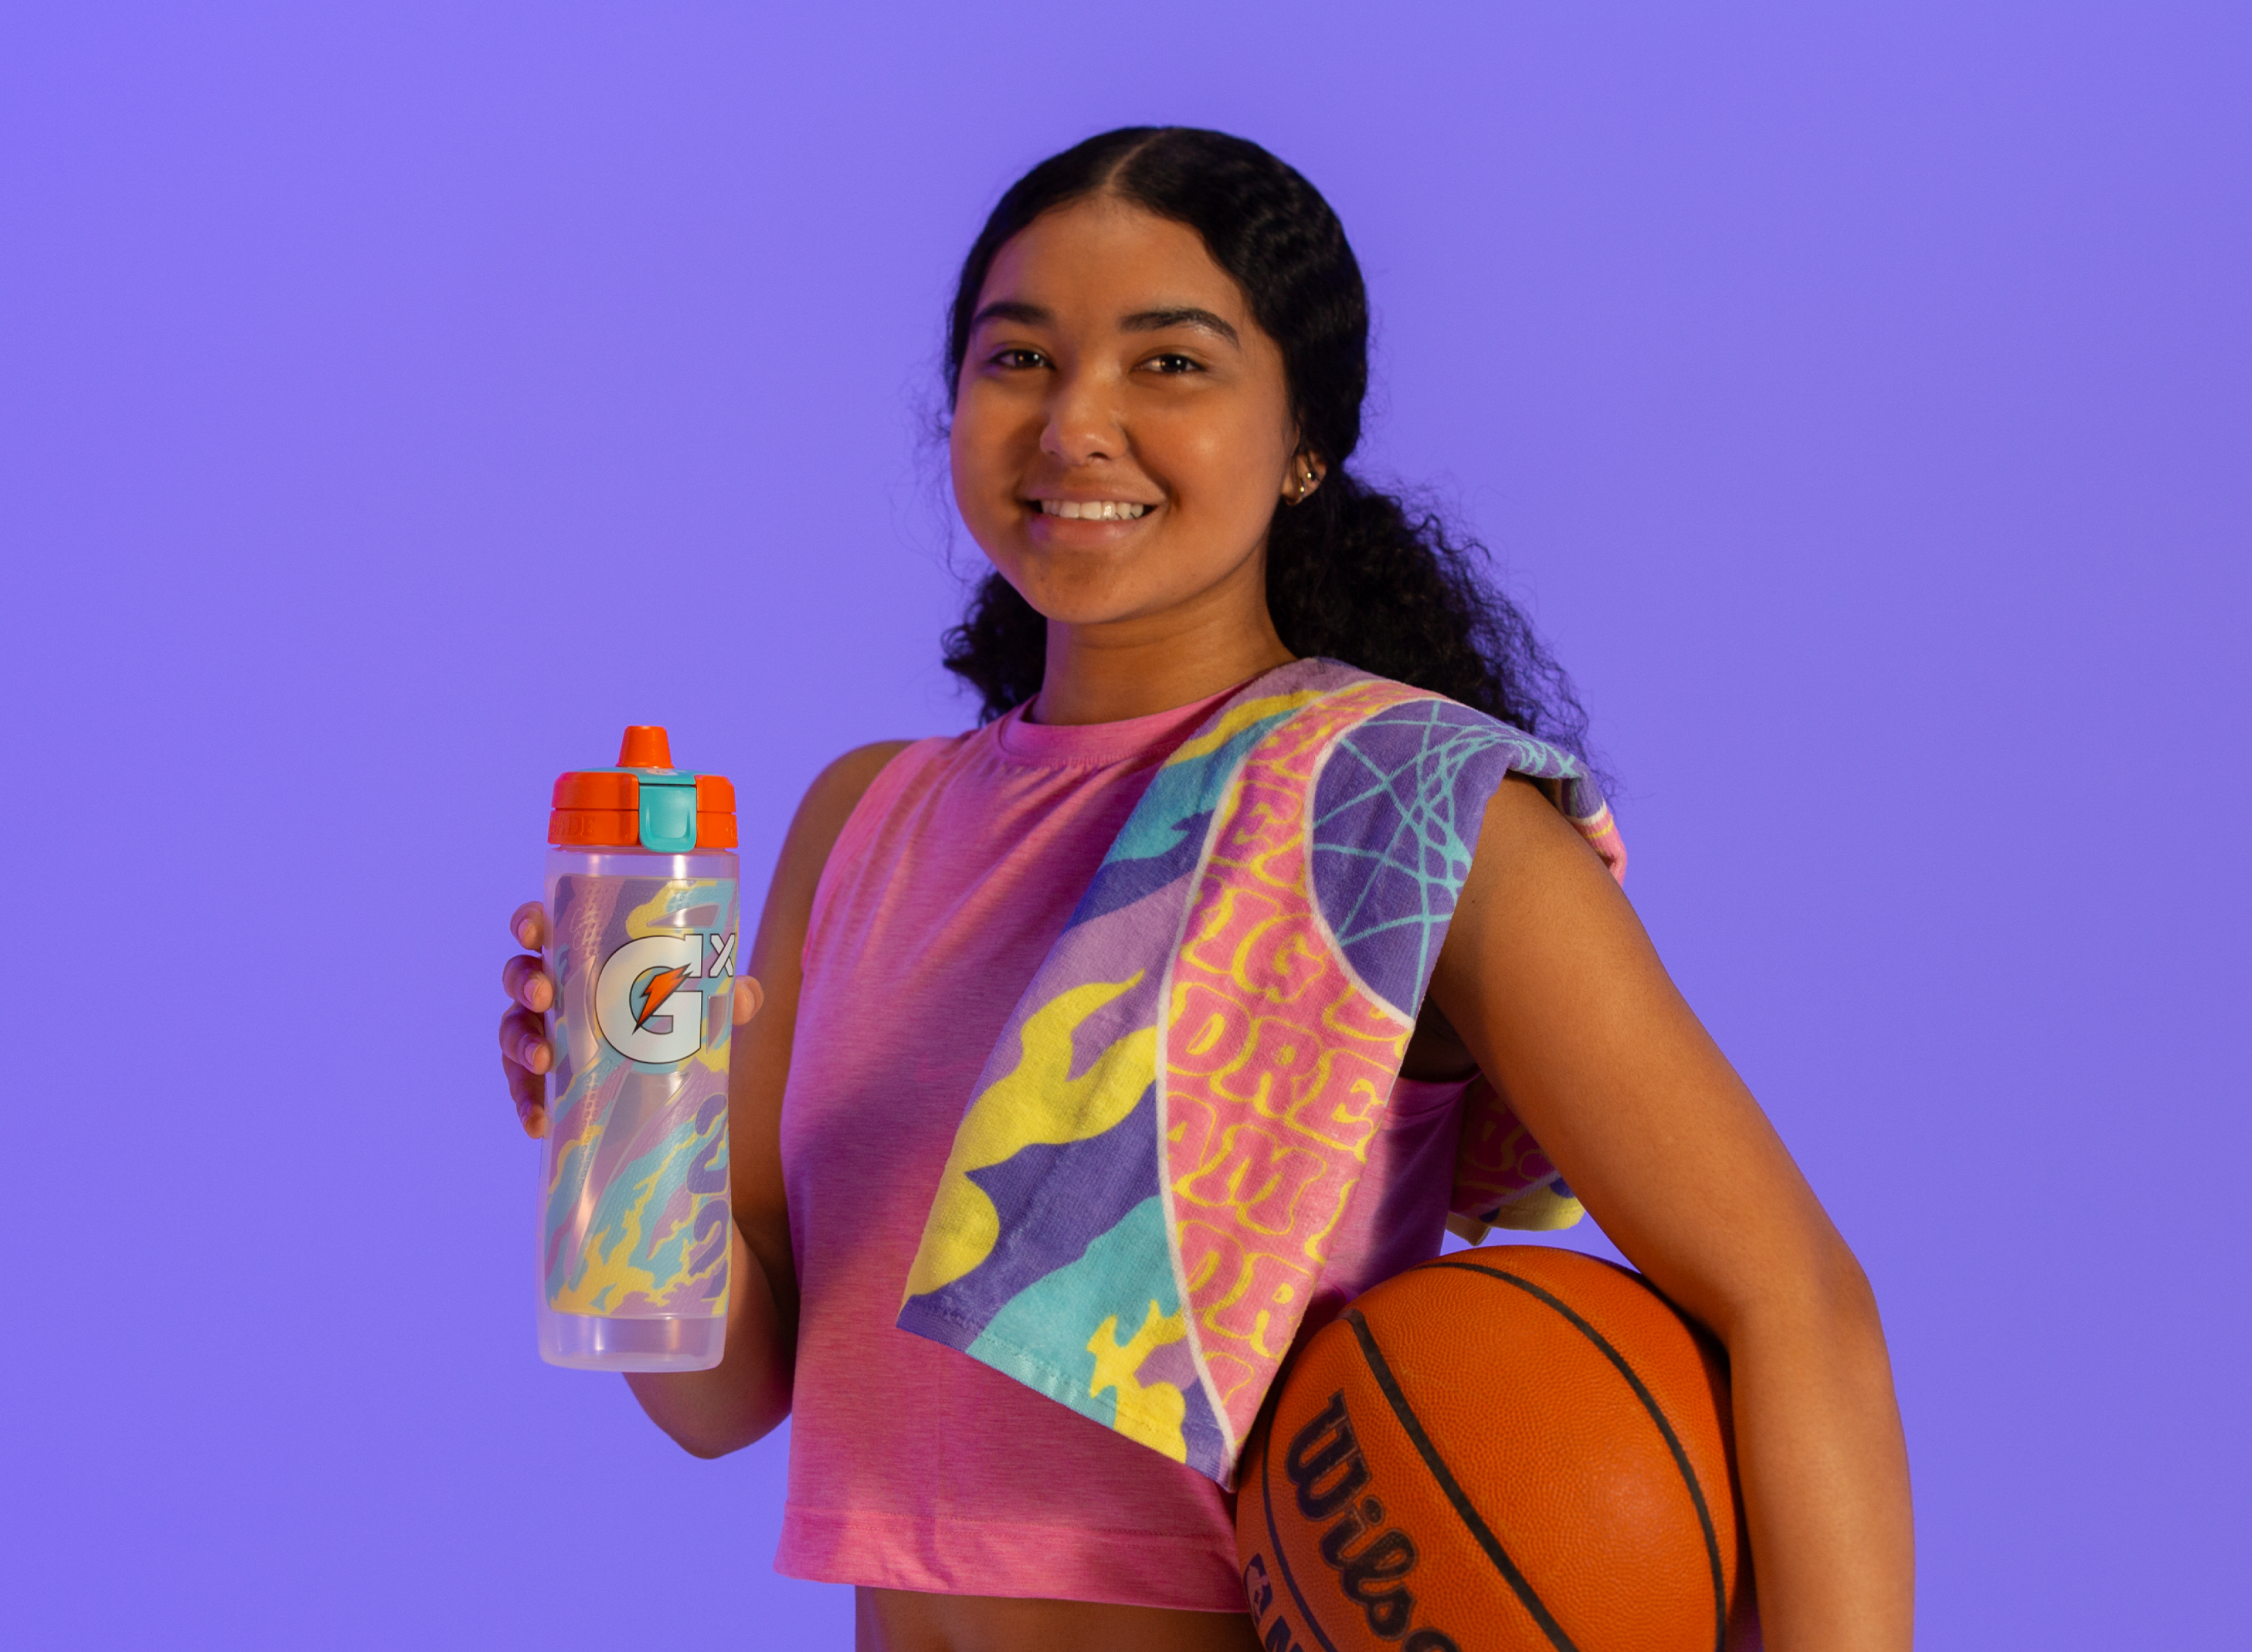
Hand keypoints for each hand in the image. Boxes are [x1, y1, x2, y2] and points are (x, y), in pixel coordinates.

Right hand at [500, 900, 763, 1138]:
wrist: (669, 1076)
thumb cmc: (674, 1015)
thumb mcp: (702, 1002)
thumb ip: (728, 994)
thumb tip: (744, 996)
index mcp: (581, 956)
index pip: (544, 927)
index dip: (529, 922)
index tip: (533, 931)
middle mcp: (552, 990)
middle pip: (519, 976)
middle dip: (524, 983)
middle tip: (544, 997)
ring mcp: (540, 1033)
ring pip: (511, 1030)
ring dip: (520, 1044)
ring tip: (543, 1061)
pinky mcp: (540, 1078)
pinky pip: (522, 1088)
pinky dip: (526, 1103)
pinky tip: (538, 1123)